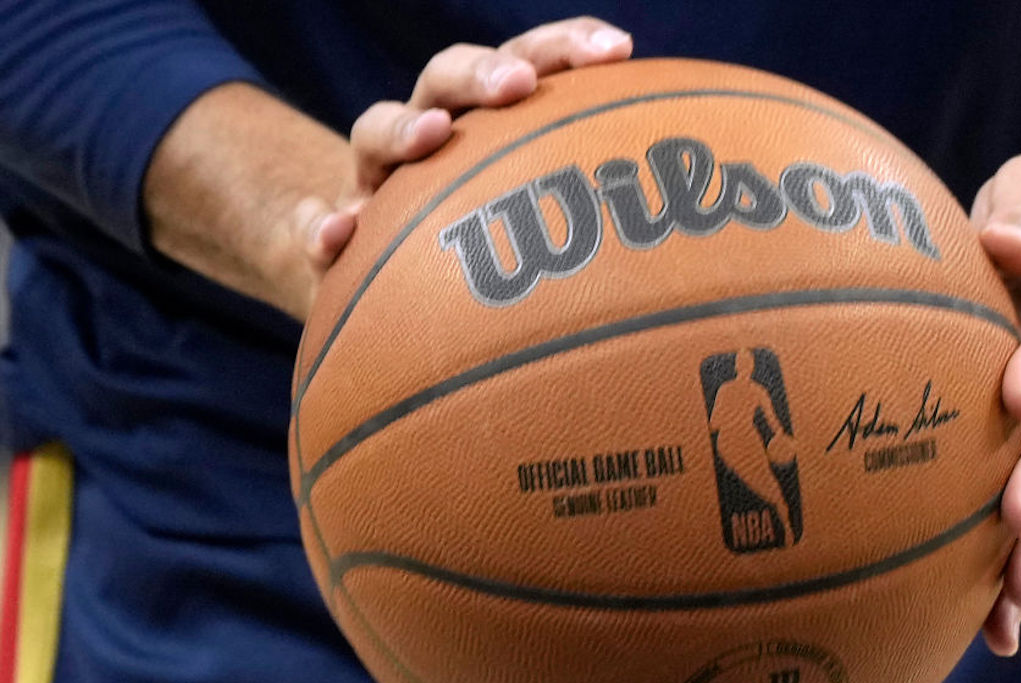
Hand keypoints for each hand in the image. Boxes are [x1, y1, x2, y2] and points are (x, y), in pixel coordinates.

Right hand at [294, 17, 633, 285]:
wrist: (387, 278)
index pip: (525, 63)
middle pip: (446, 78)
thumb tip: (690, 228)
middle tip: (518, 84)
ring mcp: (376, 180)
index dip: (565, 49)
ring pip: (375, 130)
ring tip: (432, 137)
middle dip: (482, 72)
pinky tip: (337, 236)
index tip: (619, 51)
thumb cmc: (484, 245)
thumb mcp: (534, 223)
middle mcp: (428, 133)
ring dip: (403, 129)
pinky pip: (315, 224)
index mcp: (483, 120)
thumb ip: (586, 209)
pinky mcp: (335, 232)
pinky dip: (320, 225)